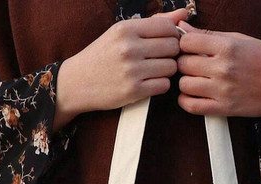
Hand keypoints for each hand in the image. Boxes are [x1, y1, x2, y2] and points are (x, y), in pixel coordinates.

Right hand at [54, 9, 188, 129]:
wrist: (77, 83)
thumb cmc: (102, 56)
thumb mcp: (122, 33)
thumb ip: (153, 23)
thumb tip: (183, 14)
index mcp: (126, 29)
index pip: (167, 26)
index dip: (172, 35)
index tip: (165, 42)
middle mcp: (129, 48)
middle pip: (173, 47)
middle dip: (172, 53)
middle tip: (160, 58)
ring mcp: (131, 70)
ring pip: (171, 67)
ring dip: (167, 70)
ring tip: (154, 71)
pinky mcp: (133, 91)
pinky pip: (164, 85)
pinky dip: (161, 85)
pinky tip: (150, 83)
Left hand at [175, 20, 260, 124]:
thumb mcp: (238, 39)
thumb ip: (208, 34)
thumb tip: (181, 27)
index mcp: (227, 47)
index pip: (187, 42)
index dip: (185, 44)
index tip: (190, 48)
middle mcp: (223, 68)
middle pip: (184, 64)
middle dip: (185, 63)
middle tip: (193, 65)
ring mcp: (222, 90)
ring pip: (184, 84)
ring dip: (185, 82)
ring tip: (194, 80)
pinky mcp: (223, 108)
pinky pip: (192, 106)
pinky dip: (185, 101)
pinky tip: (191, 95)